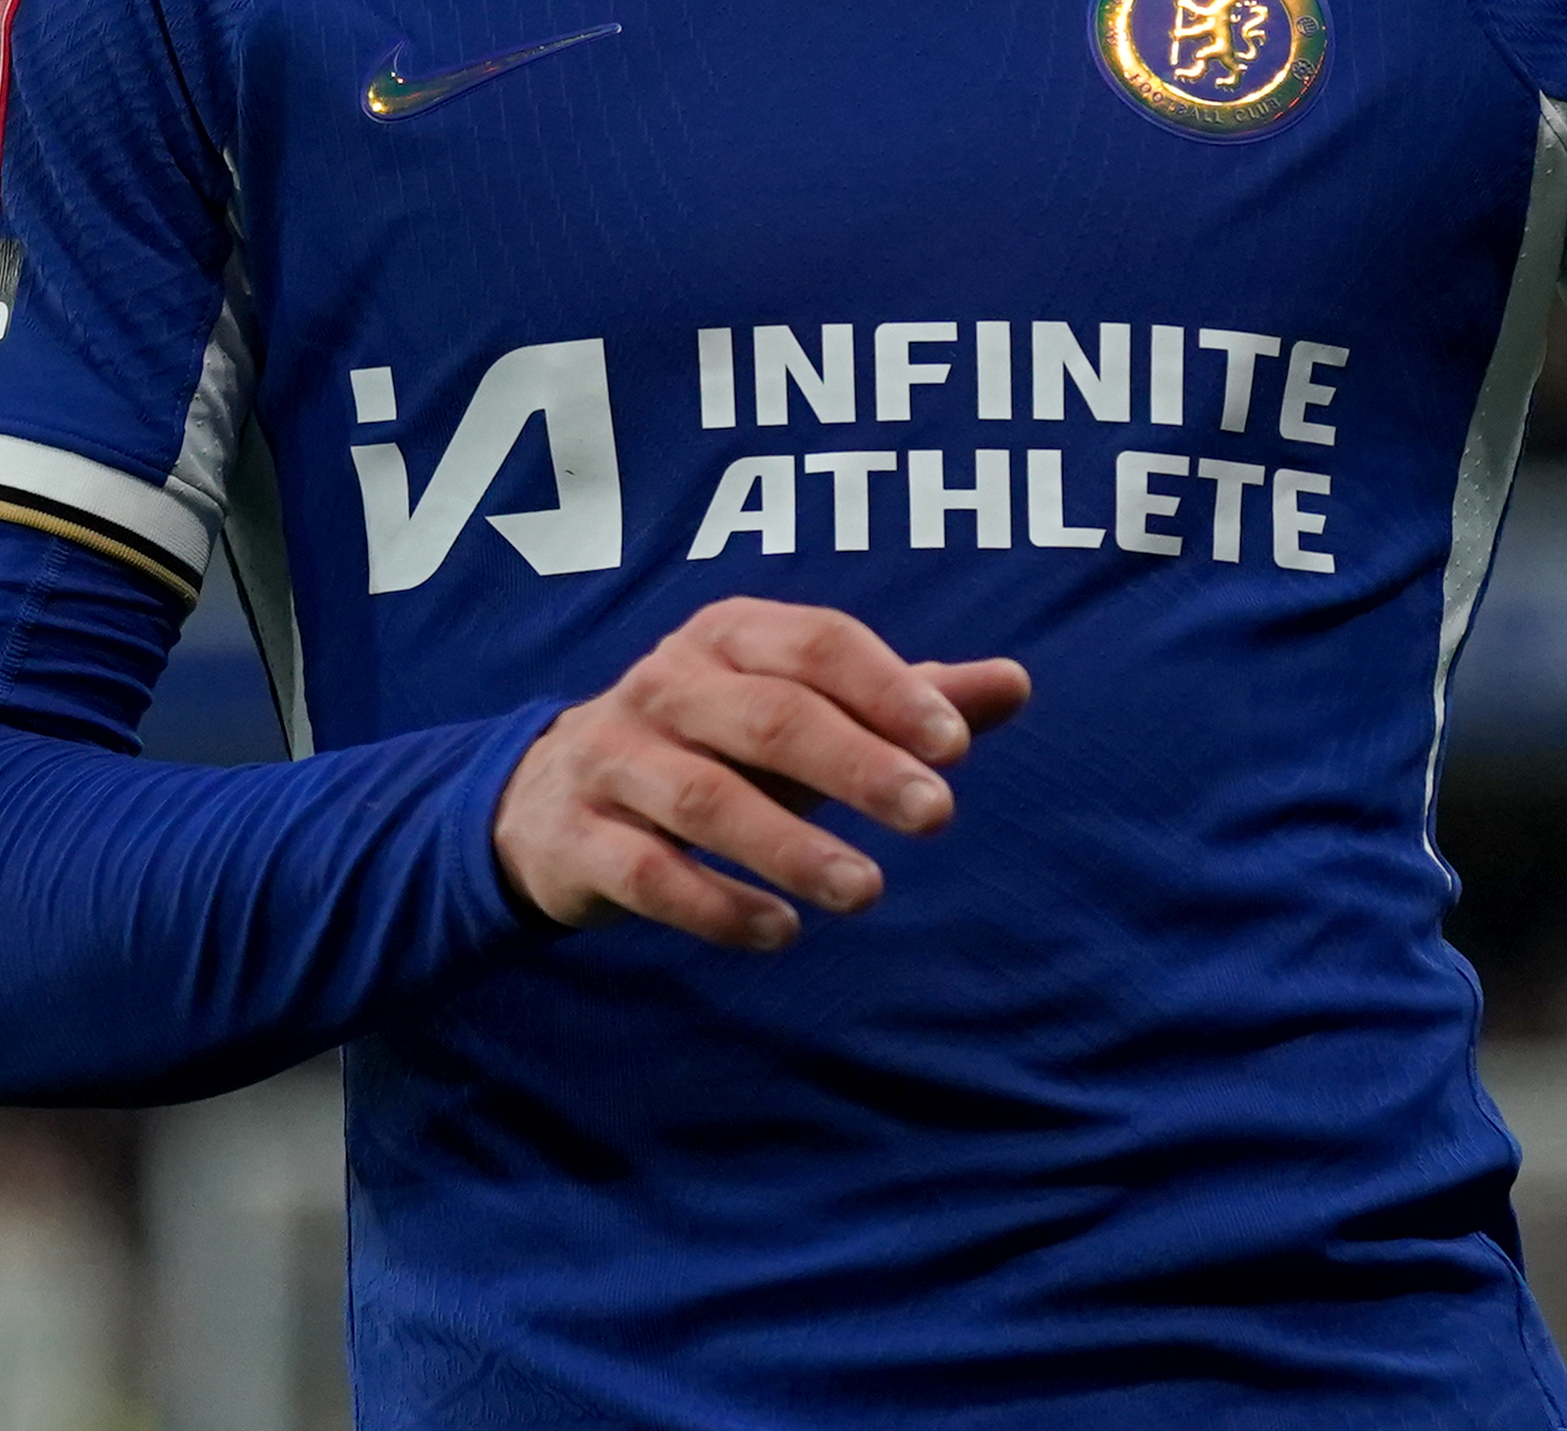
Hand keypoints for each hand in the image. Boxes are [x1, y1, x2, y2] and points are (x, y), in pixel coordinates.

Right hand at [495, 600, 1031, 948]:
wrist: (550, 799)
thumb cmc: (713, 745)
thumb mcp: (802, 710)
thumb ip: (903, 699)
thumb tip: (1016, 684)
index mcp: (731, 635)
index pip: (819, 644)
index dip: (889, 692)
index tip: (957, 749)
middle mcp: (667, 684)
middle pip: (768, 717)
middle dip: (857, 766)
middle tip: (936, 817)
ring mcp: (615, 759)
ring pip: (707, 800)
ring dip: (792, 848)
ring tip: (867, 890)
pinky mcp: (579, 837)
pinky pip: (647, 872)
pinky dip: (716, 905)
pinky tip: (781, 932)